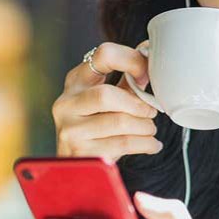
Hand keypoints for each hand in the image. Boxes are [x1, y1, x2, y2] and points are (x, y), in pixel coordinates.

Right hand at [52, 40, 160, 162]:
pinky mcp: (80, 153)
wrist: (76, 166)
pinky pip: (121, 144)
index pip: (103, 54)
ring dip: (144, 126)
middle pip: (106, 94)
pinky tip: (151, 144)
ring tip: (150, 130)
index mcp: (75, 80)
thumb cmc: (97, 125)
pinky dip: (145, 144)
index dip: (131, 61)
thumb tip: (151, 51)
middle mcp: (66, 102)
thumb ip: (127, 78)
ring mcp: (69, 129)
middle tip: (151, 111)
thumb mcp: (107, 99)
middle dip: (137, 104)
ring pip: (118, 121)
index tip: (145, 76)